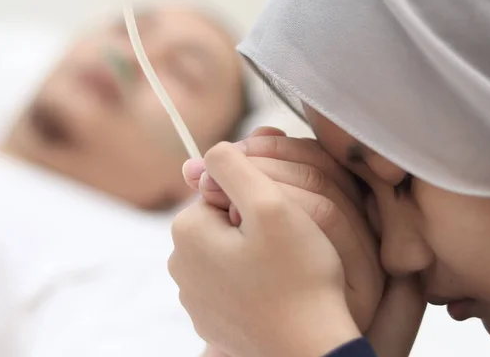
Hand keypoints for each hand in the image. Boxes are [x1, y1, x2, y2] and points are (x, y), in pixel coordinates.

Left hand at [184, 128, 384, 331]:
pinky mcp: (212, 319)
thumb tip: (213, 152)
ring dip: (255, 248)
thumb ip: (236, 165)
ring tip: (288, 267)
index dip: (256, 192)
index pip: (219, 188)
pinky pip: (232, 281)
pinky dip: (253, 278)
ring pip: (229, 250)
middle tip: (291, 239)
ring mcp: (195, 297)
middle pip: (222, 218)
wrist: (308, 350)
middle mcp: (181, 266)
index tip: (283, 211)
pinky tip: (279, 290)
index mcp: (188, 232)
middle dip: (253, 219)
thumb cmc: (297, 276)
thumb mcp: (269, 204)